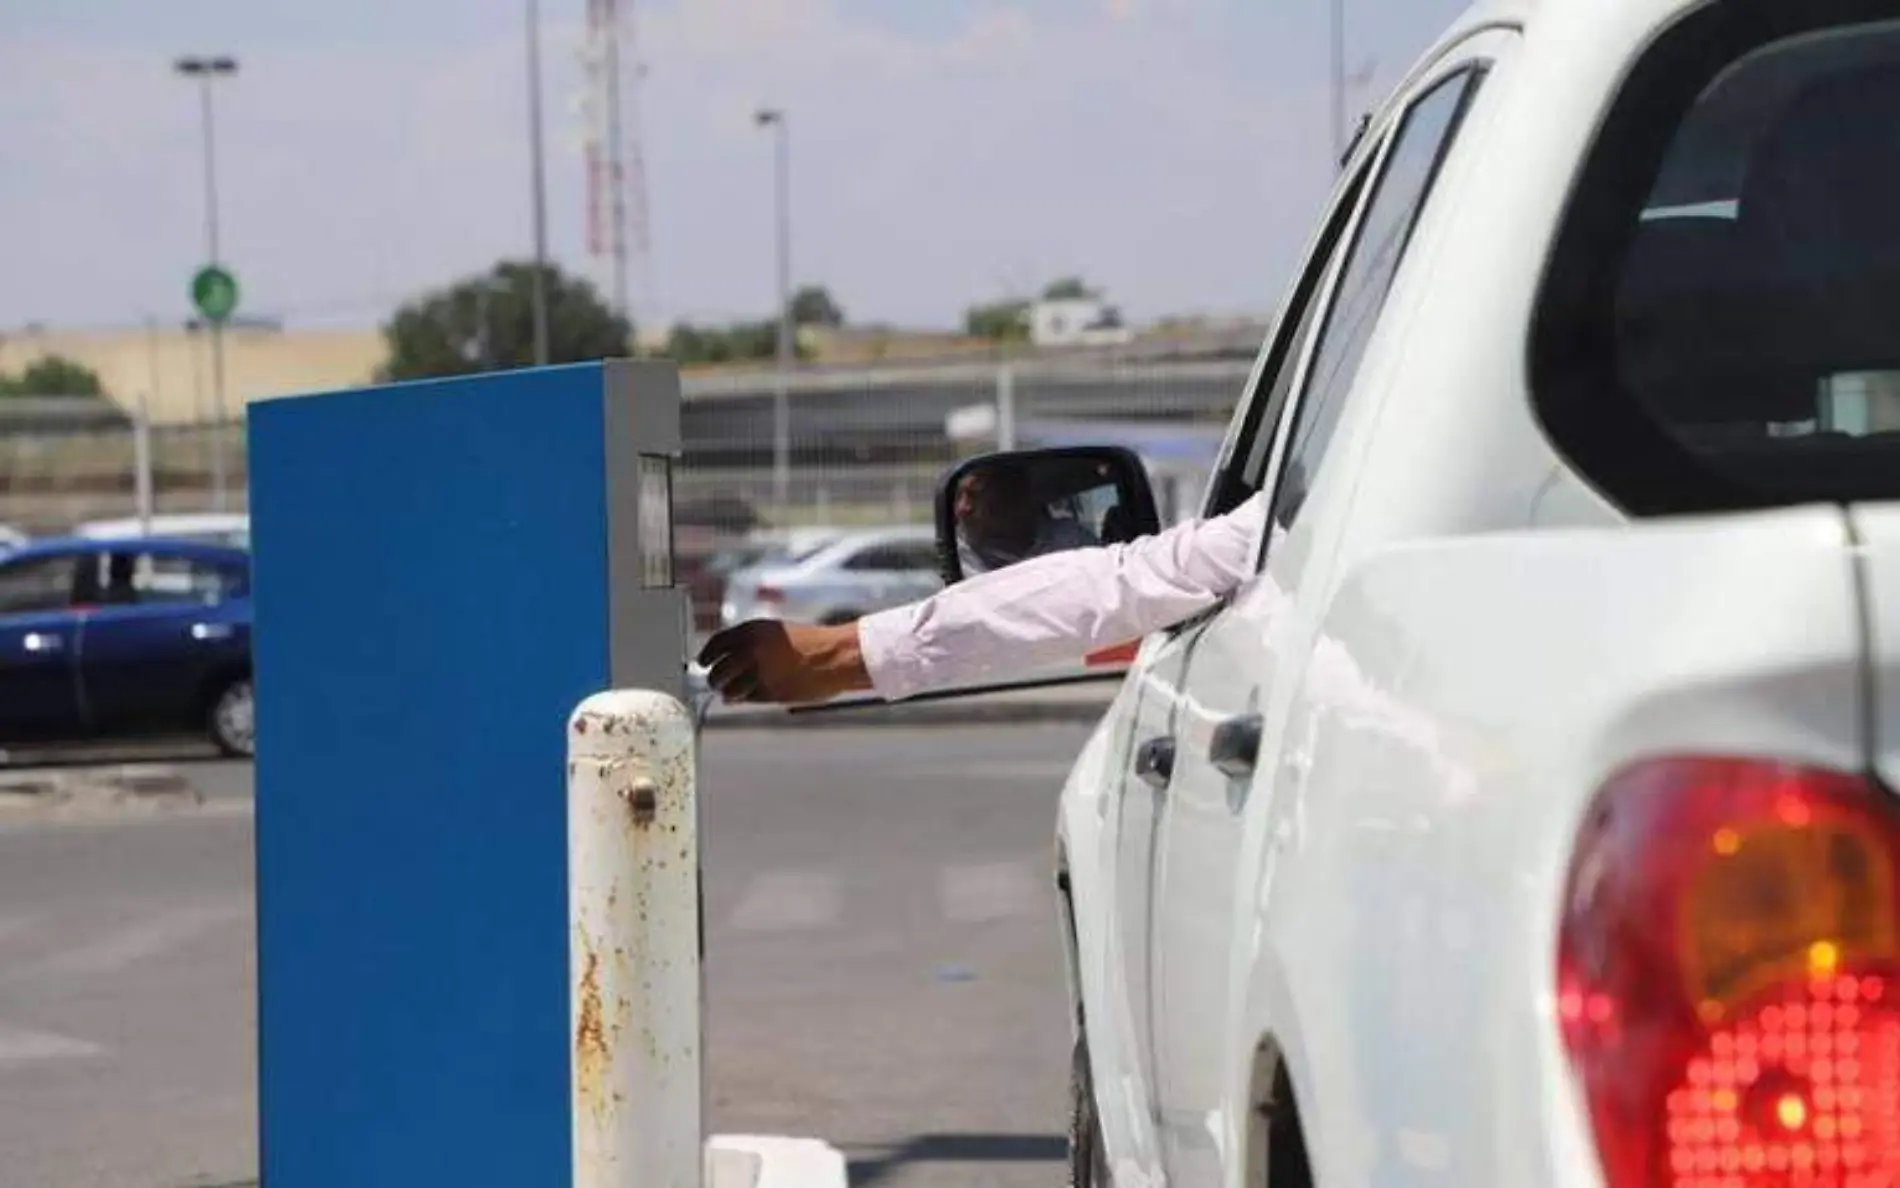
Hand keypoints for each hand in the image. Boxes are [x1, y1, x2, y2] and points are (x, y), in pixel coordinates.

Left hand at [696, 620, 873, 705]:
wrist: (835, 656)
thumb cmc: (810, 643)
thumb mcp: (777, 634)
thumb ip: (750, 645)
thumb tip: (726, 663)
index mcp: (752, 630)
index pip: (716, 644)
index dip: (707, 656)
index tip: (703, 663)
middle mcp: (751, 650)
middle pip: (717, 671)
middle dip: (715, 680)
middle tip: (717, 684)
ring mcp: (759, 673)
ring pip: (729, 690)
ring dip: (729, 694)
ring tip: (733, 694)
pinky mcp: (769, 692)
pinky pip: (749, 699)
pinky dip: (748, 699)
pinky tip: (758, 693)